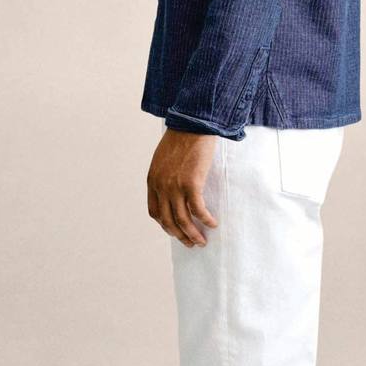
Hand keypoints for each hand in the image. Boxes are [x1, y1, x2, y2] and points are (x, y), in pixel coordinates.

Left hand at [147, 129, 219, 246]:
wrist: (192, 122)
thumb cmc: (182, 136)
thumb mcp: (164, 157)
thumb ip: (165, 174)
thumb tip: (175, 188)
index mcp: (152, 180)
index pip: (155, 211)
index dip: (165, 224)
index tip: (176, 229)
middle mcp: (161, 186)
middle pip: (168, 221)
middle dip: (179, 235)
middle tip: (190, 243)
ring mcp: (175, 186)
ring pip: (183, 220)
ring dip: (193, 234)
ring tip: (202, 241)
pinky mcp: (192, 183)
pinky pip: (198, 210)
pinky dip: (205, 220)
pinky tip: (213, 223)